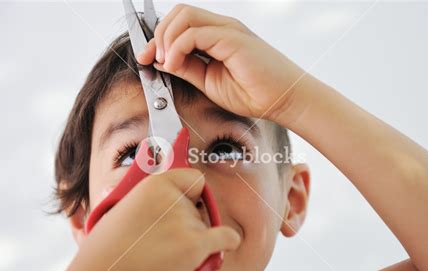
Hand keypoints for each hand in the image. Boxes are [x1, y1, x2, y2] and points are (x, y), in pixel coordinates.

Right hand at [43, 169, 239, 270]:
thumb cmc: (108, 253)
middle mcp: (172, 198)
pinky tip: (226, 245)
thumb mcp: (122, 212)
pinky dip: (227, 242)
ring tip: (166, 258)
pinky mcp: (194, 245)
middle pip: (199, 208)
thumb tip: (173, 200)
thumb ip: (149, 203)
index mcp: (154, 184)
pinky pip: (226, 238)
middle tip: (166, 243)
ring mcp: (185, 221)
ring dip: (196, 243)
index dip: (192, 193)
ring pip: (206, 228)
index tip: (188, 204)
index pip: (194, 179)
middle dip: (190, 223)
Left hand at [137, 4, 305, 125]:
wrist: (283, 100)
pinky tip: (174, 64)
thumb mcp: (209, 82)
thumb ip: (187, 68)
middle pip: (179, 12)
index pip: (180, 23)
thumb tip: (161, 60)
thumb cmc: (253, 93)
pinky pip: (195, 33)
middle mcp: (221, 28)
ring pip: (184, 16)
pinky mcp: (233, 38)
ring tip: (165, 63)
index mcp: (216, 36)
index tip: (144, 57)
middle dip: (157, 34)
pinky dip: (177, 47)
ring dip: (166, 39)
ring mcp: (228, 30)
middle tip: (150, 58)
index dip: (158, 37)